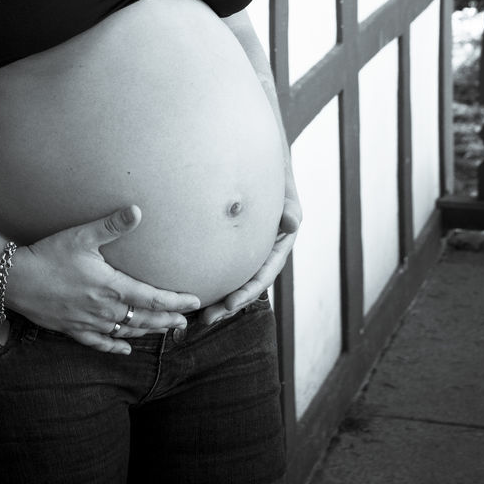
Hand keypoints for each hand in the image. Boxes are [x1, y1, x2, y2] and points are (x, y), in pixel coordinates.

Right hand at [8, 205, 201, 353]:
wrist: (16, 280)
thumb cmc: (50, 255)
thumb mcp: (82, 236)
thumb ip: (111, 225)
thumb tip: (137, 211)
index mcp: (111, 287)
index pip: (152, 298)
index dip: (175, 301)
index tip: (194, 302)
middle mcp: (104, 309)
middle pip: (144, 319)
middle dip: (167, 320)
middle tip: (186, 322)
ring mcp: (88, 323)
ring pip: (126, 331)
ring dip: (148, 332)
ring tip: (165, 331)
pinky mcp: (73, 329)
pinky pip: (99, 343)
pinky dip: (116, 346)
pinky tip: (126, 348)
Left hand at [201, 167, 301, 325]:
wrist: (262, 165)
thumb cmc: (276, 178)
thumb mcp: (286, 192)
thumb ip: (289, 209)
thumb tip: (292, 223)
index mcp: (278, 247)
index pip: (263, 275)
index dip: (247, 292)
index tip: (230, 304)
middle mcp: (264, 253)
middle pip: (245, 285)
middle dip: (228, 304)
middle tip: (207, 319)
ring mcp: (249, 251)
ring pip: (233, 279)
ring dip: (218, 297)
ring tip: (196, 314)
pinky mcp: (234, 245)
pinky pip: (223, 264)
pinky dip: (212, 277)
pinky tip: (192, 286)